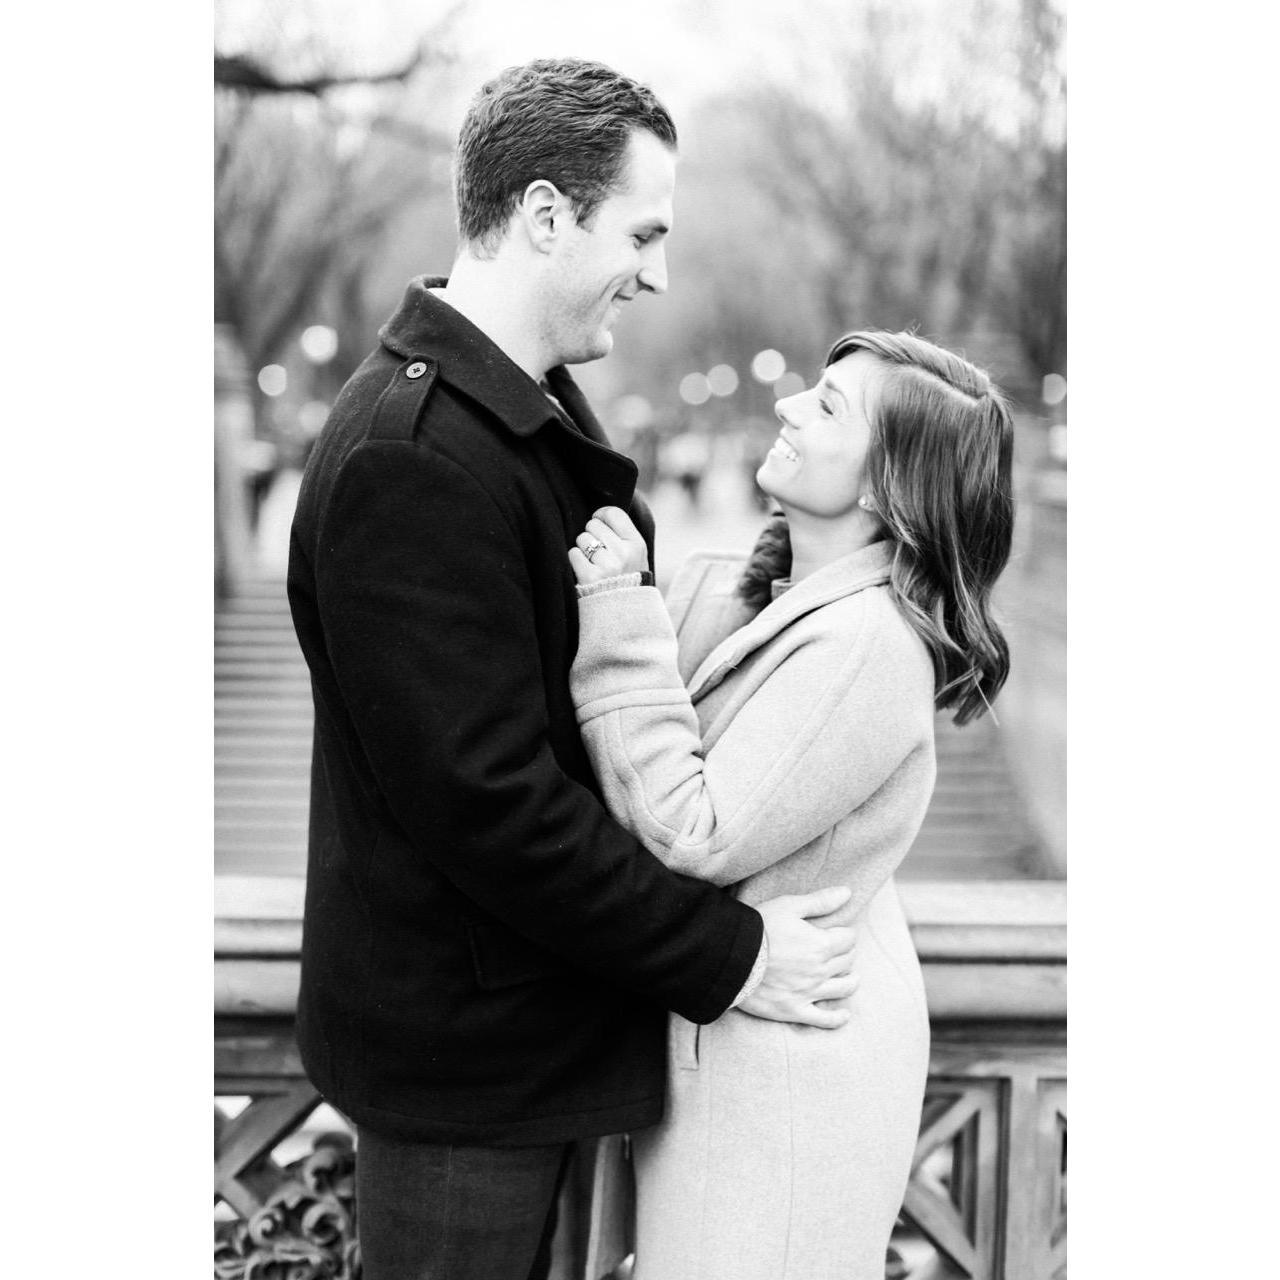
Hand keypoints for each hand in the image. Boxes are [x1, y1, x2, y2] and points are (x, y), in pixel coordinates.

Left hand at [568, 506, 649, 584]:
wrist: (625, 615)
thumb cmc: (628, 580)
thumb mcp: (637, 556)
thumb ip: (624, 536)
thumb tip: (601, 513)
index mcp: (637, 545)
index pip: (614, 514)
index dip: (601, 516)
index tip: (599, 523)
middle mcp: (623, 553)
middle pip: (594, 525)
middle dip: (592, 534)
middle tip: (597, 550)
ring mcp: (606, 565)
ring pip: (582, 539)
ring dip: (582, 548)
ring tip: (593, 562)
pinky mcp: (589, 577)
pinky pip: (573, 554)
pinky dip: (575, 561)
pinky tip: (584, 570)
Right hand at [739, 886, 857, 1029]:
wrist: (730, 957)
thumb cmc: (759, 927)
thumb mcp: (789, 906)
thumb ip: (820, 901)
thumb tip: (847, 892)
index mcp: (821, 944)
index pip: (849, 939)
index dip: (846, 933)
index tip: (839, 931)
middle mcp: (820, 970)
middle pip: (847, 961)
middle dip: (846, 953)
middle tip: (838, 950)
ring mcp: (809, 992)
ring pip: (843, 988)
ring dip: (850, 980)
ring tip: (849, 977)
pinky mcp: (795, 1010)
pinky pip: (825, 1020)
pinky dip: (838, 1018)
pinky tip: (843, 1014)